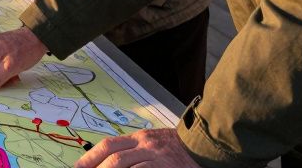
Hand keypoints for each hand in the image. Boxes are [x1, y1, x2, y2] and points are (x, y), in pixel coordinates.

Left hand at [75, 128, 201, 167]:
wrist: (210, 148)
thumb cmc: (182, 150)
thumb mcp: (156, 144)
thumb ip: (136, 150)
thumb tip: (112, 161)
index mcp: (142, 137)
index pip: (109, 144)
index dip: (90, 157)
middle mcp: (146, 145)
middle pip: (113, 157)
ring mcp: (156, 158)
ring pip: (122, 164)